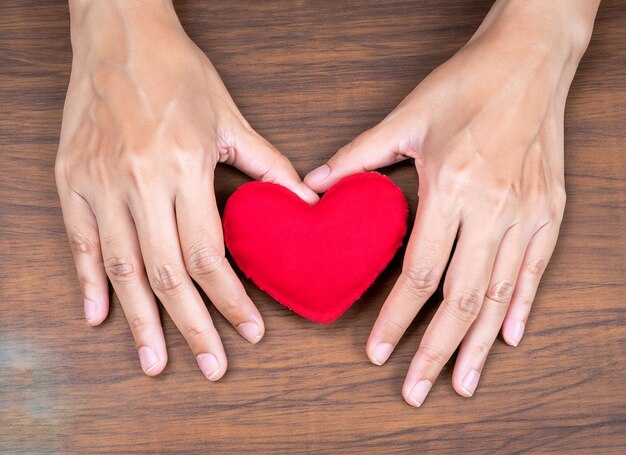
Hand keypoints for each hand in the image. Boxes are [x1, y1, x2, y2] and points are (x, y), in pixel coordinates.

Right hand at [56, 0, 317, 379]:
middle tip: (210, 366)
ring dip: (141, 320)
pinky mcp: (71, 179)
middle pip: (167, 273)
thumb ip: (269, 166)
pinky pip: (79, 241)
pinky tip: (101, 316)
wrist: (118, 33)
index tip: (248, 331)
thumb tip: (305, 202)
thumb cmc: (177, 73)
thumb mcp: (230, 117)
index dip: (231, 300)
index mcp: (182, 166)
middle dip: (192, 326)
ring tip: (155, 360)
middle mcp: (138, 181)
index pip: (209, 254)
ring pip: (121, 268)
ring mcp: (99, 183)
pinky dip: (89, 282)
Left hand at [305, 0, 597, 404]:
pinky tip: (506, 338)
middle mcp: (494, 208)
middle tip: (415, 388)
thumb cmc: (468, 83)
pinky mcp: (550, 210)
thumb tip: (314, 185)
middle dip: (435, 351)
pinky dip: (521, 307)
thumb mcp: (408, 116)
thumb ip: (359, 157)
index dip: (395, 319)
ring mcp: (527, 212)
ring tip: (462, 383)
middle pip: (461, 298)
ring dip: (478, 345)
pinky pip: (536, 270)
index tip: (376, 351)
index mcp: (453, 187)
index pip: (419, 274)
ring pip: (500, 295)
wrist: (531, 59)